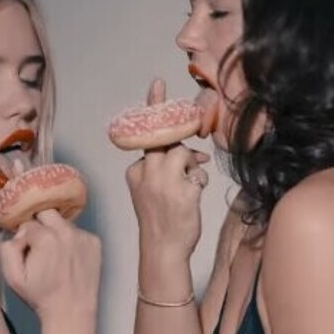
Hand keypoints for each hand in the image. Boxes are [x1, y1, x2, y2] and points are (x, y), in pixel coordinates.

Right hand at [0, 209, 101, 321]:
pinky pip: (78, 232)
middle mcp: (67, 231)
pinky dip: (72, 240)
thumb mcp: (13, 277)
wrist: (71, 312)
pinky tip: (69, 258)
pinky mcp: (95, 242)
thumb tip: (18, 234)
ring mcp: (84, 236)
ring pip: (63, 223)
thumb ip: (8, 249)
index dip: (24, 238)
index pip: (27, 224)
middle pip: (47, 213)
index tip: (27, 251)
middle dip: (40, 225)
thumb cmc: (40, 296)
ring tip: (56, 255)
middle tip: (39, 246)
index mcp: (45, 238)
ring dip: (56, 233)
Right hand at [125, 79, 210, 262]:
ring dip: (191, 164)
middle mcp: (147, 172)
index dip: (153, 107)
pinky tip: (192, 196)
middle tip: (192, 119)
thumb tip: (193, 153)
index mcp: (135, 171)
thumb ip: (164, 167)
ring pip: (183, 152)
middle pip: (167, 139)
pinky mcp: (183, 191)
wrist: (162, 250)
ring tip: (189, 180)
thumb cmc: (160, 219)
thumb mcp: (150, 190)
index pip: (145, 134)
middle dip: (179, 131)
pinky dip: (198, 181)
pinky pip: (198, 173)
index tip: (158, 83)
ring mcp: (164, 182)